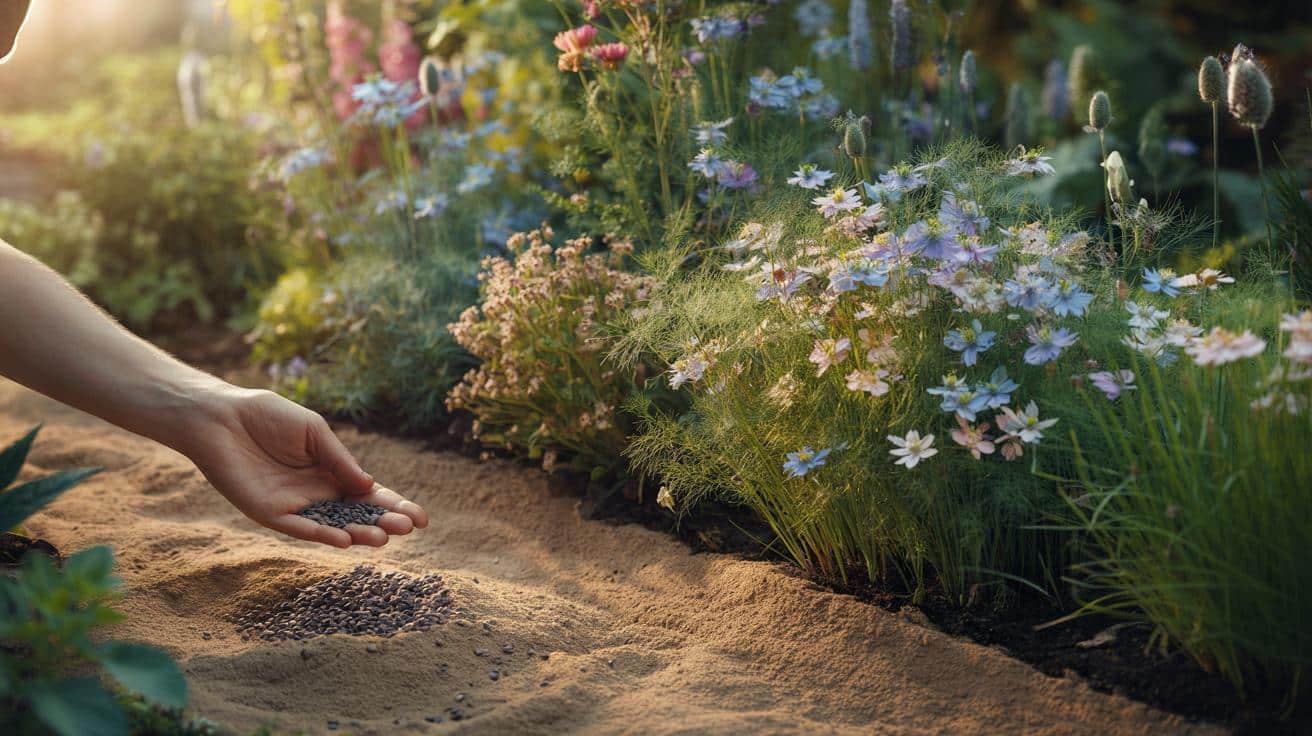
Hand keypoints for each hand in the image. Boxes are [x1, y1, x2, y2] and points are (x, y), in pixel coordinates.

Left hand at [181, 387, 427, 547]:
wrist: (222, 417)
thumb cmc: (268, 417)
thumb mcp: (315, 431)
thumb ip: (340, 459)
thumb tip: (369, 485)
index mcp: (331, 472)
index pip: (370, 495)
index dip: (395, 505)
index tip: (420, 518)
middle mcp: (317, 493)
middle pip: (357, 514)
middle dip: (384, 522)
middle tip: (407, 528)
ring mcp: (295, 506)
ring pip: (333, 526)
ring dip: (358, 534)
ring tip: (383, 537)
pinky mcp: (270, 513)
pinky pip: (300, 528)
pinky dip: (322, 535)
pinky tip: (345, 540)